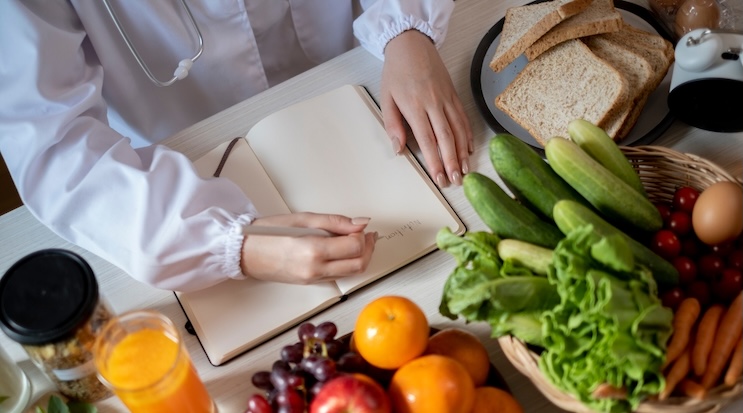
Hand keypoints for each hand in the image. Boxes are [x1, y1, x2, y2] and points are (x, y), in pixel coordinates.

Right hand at [240, 213, 376, 283]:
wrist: (244, 253)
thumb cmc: (267, 233)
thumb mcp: (302, 219)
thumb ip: (335, 222)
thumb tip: (361, 223)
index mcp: (313, 250)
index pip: (354, 247)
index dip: (363, 236)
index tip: (361, 227)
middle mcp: (315, 269)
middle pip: (358, 264)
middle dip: (368, 248)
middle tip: (367, 235)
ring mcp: (314, 279)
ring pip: (351, 273)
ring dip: (361, 257)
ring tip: (357, 241)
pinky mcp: (311, 283)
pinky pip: (338, 275)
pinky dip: (347, 263)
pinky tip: (343, 250)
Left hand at [381, 29, 472, 187]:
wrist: (411, 45)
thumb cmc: (396, 72)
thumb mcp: (386, 98)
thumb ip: (392, 125)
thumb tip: (398, 149)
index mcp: (415, 106)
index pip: (427, 140)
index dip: (435, 160)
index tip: (439, 177)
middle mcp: (434, 103)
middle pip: (446, 137)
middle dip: (452, 161)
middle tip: (456, 180)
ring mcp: (446, 98)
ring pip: (458, 129)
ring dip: (463, 151)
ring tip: (465, 170)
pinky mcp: (454, 94)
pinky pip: (463, 117)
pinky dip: (468, 134)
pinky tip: (469, 148)